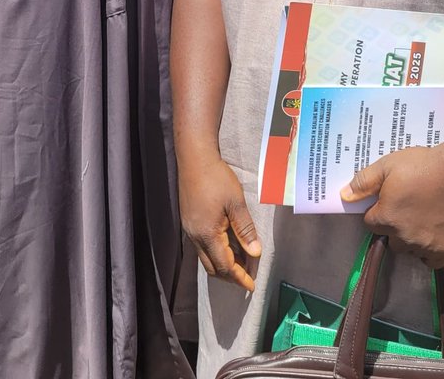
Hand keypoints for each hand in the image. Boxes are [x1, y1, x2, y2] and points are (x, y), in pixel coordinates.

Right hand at [179, 155, 261, 290]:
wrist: (193, 158)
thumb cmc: (216, 178)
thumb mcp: (236, 202)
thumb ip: (245, 229)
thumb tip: (255, 253)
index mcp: (207, 234)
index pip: (225, 265)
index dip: (239, 277)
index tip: (252, 286)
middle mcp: (195, 236)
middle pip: (213, 267)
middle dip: (231, 276)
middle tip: (248, 276)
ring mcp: (190, 229)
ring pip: (205, 258)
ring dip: (222, 264)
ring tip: (241, 262)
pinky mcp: (188, 221)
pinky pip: (201, 247)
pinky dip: (215, 252)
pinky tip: (227, 245)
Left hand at [340, 145, 443, 268]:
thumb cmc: (421, 165)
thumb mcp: (387, 165)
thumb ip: (364, 182)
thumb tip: (344, 196)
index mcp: (386, 217)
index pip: (371, 223)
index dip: (378, 211)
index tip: (389, 200)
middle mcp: (403, 236)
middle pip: (390, 238)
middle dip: (394, 226)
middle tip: (407, 207)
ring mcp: (424, 245)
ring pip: (409, 249)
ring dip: (410, 239)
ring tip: (421, 218)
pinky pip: (430, 261)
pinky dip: (428, 253)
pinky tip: (431, 236)